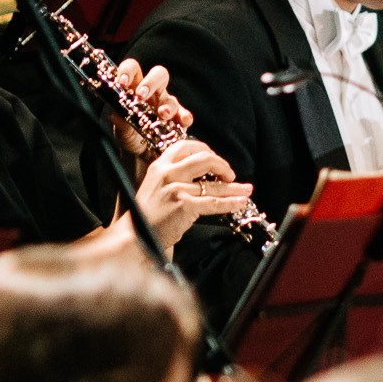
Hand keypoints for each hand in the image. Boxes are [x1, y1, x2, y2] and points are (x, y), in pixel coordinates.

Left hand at [110, 59, 188, 158]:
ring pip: (171, 97)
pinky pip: (184, 115)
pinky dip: (185, 117)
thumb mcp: (121, 131)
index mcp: (135, 87)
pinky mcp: (178, 119)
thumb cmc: (130, 135)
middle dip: (151, 82)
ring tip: (162, 114)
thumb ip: (119, 123)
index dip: (128, 71)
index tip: (122, 81)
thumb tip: (115, 116)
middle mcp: (153, 93)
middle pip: (158, 75)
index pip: (133, 69)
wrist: (140, 155)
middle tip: (141, 95)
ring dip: (167, 105)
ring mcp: (167, 104)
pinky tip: (184, 121)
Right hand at [133, 138, 249, 246]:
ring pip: (213, 184)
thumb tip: (204, 172)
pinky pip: (213, 202)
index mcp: (160, 165)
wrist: (136, 236)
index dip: (206, 150)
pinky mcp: (184, 206)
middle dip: (223, 165)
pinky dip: (230, 203)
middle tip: (230, 175)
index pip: (186, 146)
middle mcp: (167, 173)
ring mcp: (176, 189)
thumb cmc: (147, 214)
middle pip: (204, 158)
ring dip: (234, 187)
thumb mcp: (155, 186)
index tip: (216, 159)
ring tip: (246, 190)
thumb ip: (174, 175)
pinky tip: (240, 202)